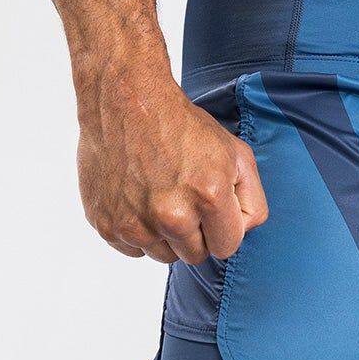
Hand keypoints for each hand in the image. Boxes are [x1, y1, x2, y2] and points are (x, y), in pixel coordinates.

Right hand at [75, 61, 267, 265]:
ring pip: (164, 256)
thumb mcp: (235, 152)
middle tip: (185, 197)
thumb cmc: (182, 126)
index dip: (224, 227)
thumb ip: (251, 198)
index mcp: (209, 196)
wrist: (127, 103)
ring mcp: (136, 224)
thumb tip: (241, 232)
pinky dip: (138, 231)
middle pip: (195, 256)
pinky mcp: (107, 225)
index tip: (214, 207)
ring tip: (161, 195)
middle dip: (196, 232)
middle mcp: (172, 215)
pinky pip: (133, 250)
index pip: (228, 247)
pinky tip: (139, 198)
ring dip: (166, 235)